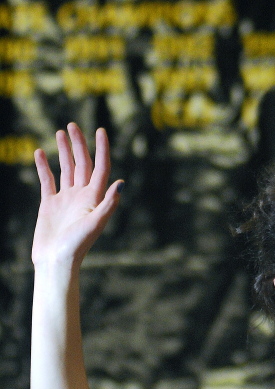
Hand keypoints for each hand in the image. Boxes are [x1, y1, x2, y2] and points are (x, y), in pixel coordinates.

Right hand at [32, 124, 121, 267]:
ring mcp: (66, 198)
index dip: (101, 148)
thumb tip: (121, 182)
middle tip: (73, 125)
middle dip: (79, 144)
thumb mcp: (95, 223)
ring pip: (66, 168)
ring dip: (63, 151)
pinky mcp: (50, 204)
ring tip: (61, 132)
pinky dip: (44, 167)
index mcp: (95, 196)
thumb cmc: (78, 246)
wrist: (56, 262)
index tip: (100, 130)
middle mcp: (82, 194)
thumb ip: (108, 203)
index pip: (101, 166)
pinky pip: (47, 180)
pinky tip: (40, 153)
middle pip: (82, 163)